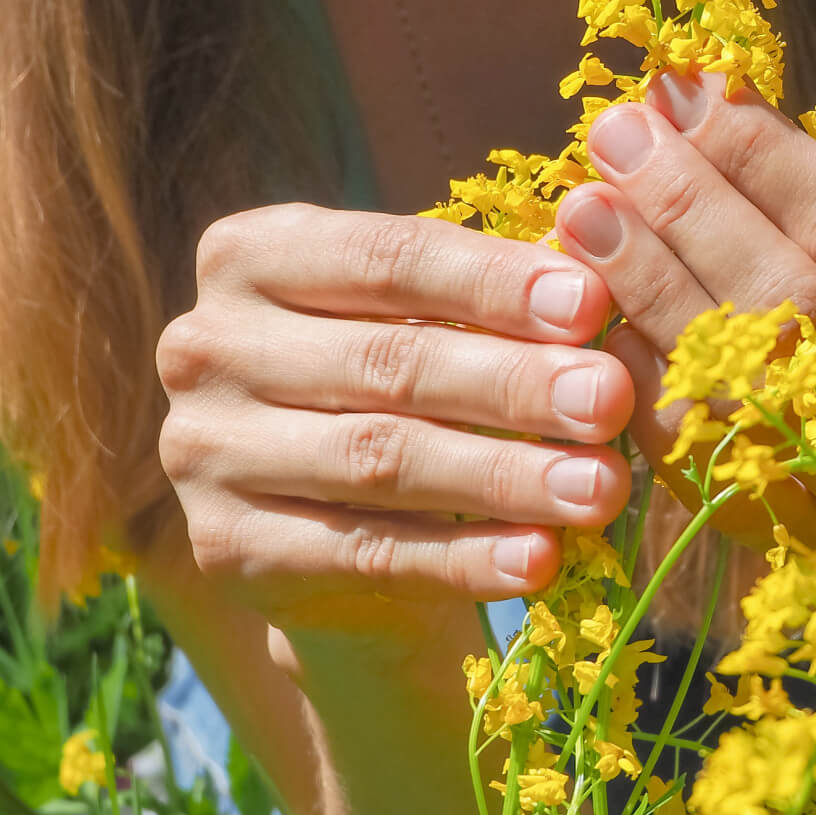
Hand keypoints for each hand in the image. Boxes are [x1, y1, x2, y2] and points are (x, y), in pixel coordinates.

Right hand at [156, 204, 634, 620]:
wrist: (337, 545)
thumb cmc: (410, 396)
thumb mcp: (437, 326)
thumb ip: (499, 297)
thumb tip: (608, 269)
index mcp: (252, 254)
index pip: (386, 256)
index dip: (492, 282)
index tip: (591, 304)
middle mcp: (207, 344)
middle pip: (388, 361)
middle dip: (514, 382)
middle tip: (612, 400)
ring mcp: (203, 451)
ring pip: (380, 460)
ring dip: (505, 475)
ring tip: (600, 488)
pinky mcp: (224, 549)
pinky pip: (368, 553)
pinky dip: (465, 560)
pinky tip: (542, 560)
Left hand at [553, 70, 815, 546]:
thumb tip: (705, 103)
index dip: (760, 155)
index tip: (684, 90)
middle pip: (790, 303)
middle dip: (688, 208)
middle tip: (615, 137)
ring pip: (739, 384)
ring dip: (649, 288)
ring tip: (585, 211)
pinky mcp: (806, 537)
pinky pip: (707, 460)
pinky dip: (649, 382)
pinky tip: (602, 319)